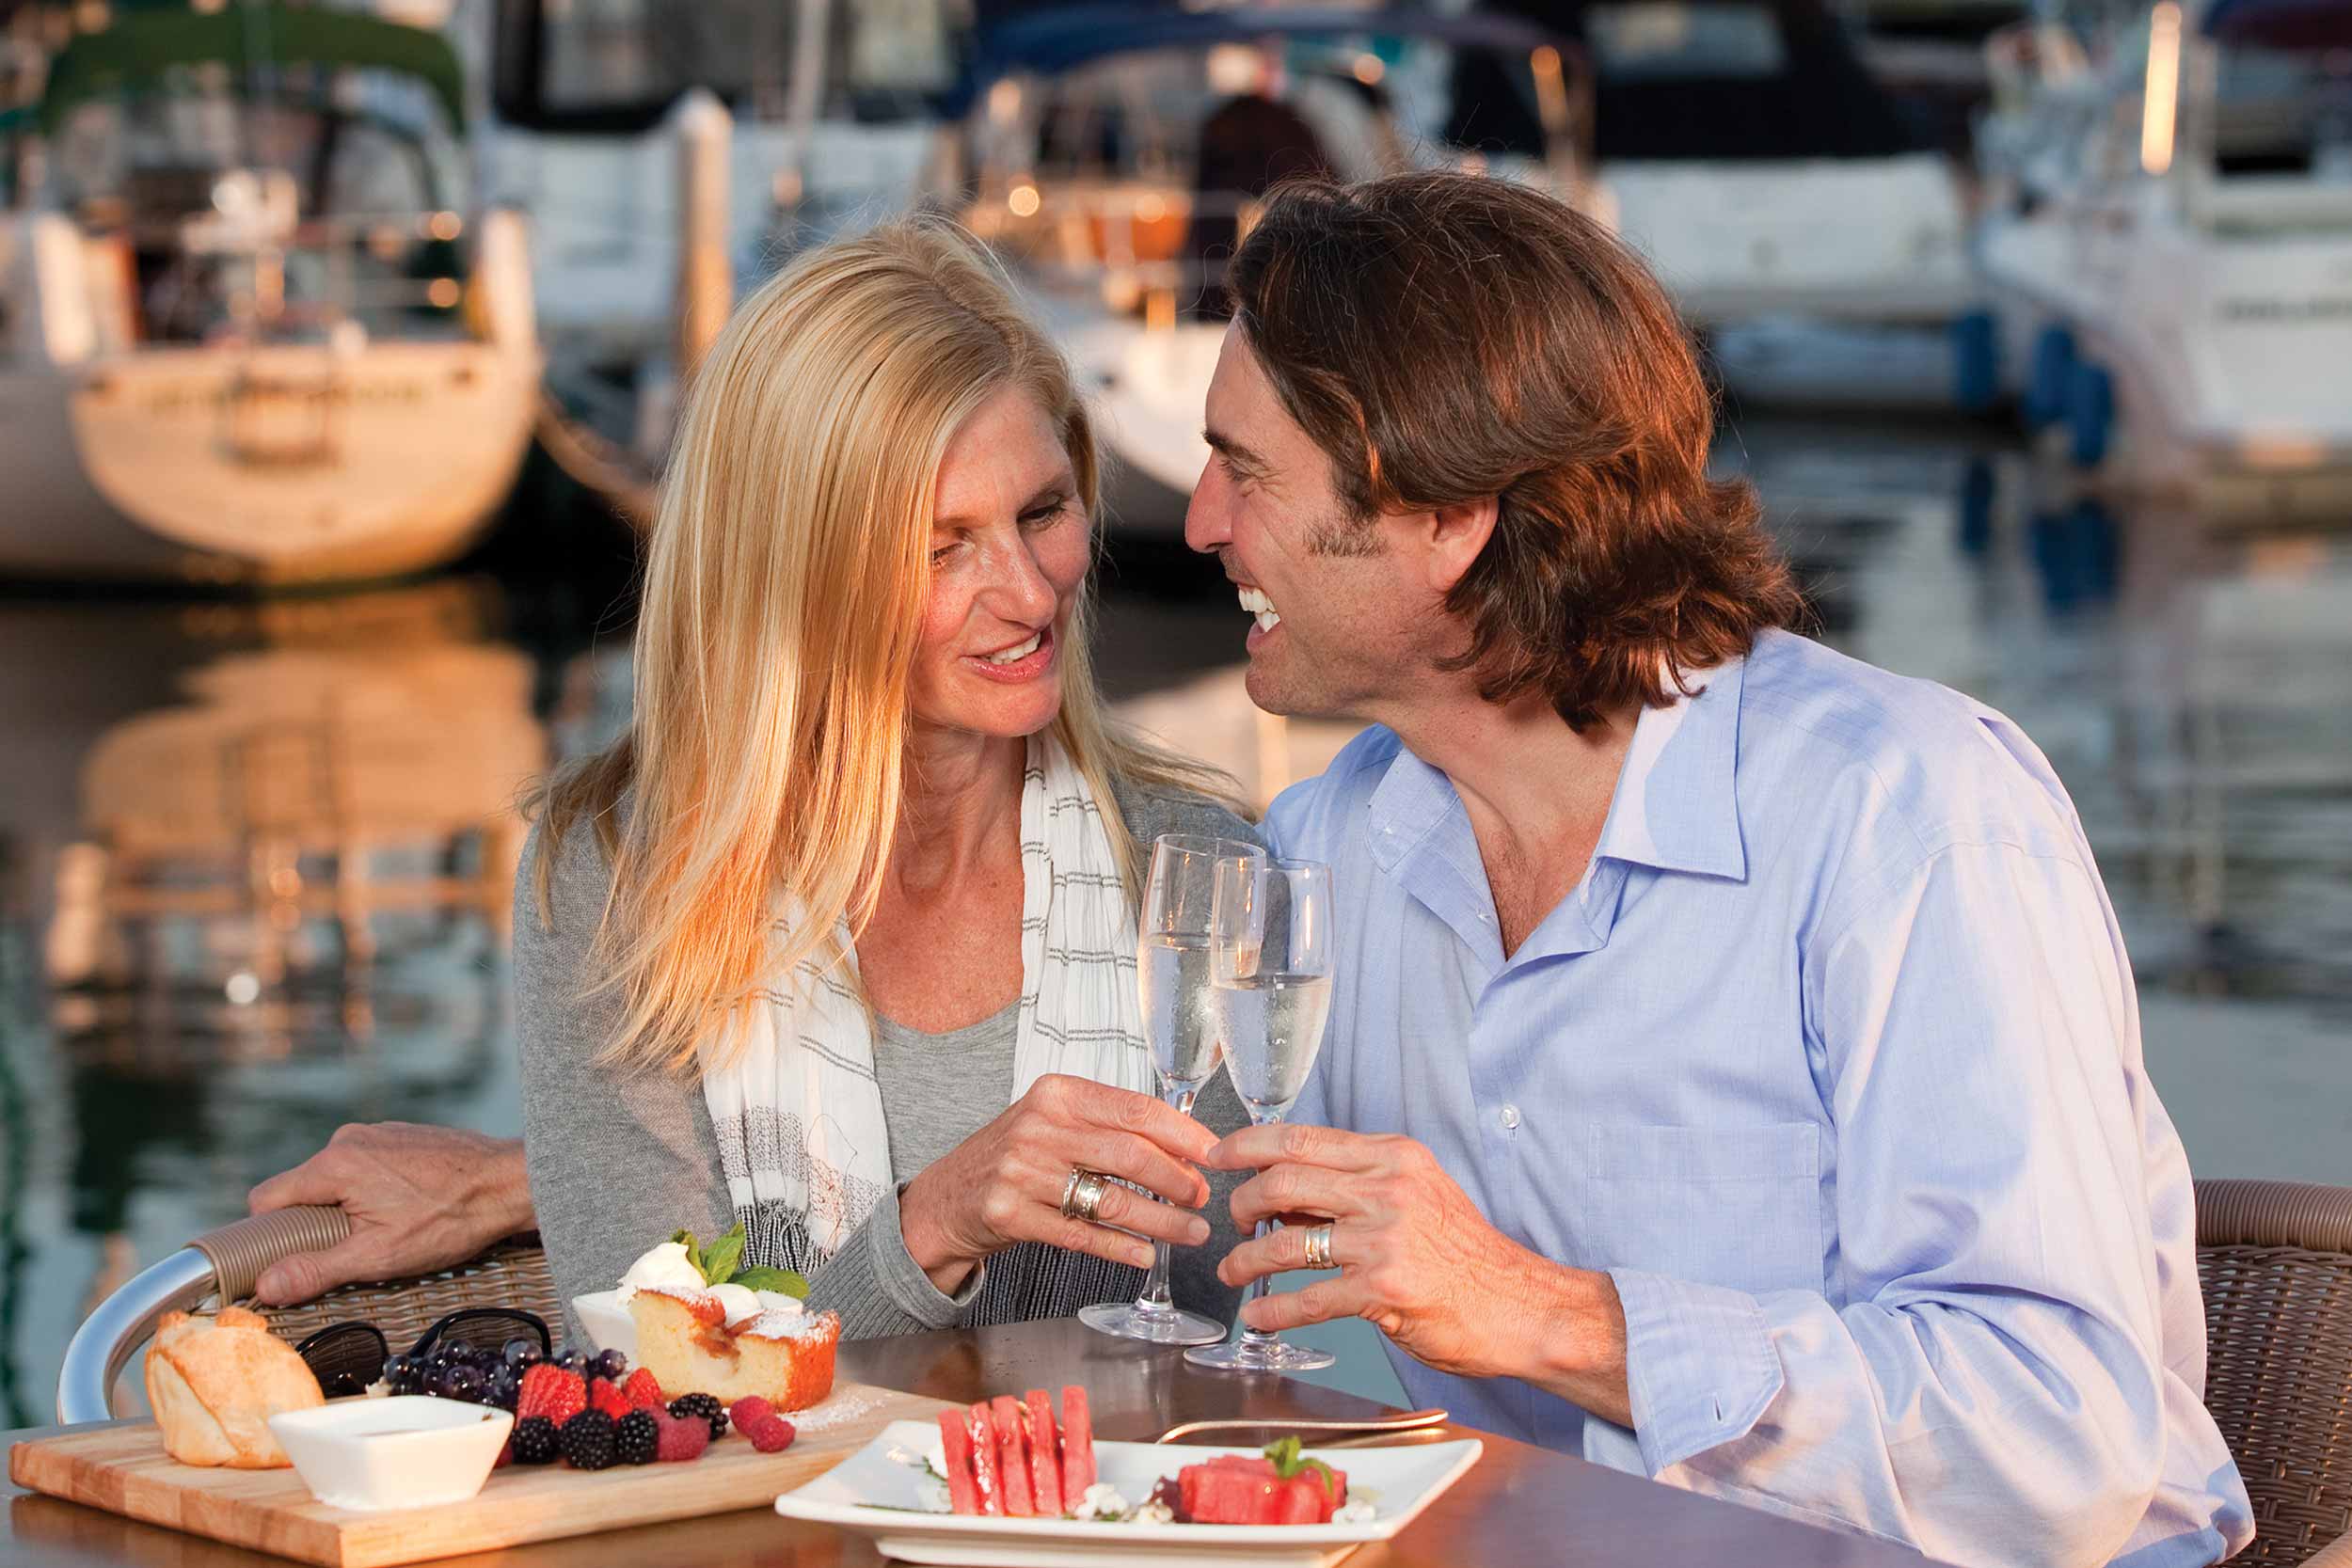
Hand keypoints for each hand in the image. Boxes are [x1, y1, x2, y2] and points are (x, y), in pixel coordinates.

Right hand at [246, 1124, 534, 1303]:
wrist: (512, 1182)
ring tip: (387, 1230)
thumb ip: (317, 1269)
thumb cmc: (451, 1219)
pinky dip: (373, 1191)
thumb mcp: (378, 1256)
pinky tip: (406, 1209)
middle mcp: (351, 1139)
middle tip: (350, 1250)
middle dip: (315, 1224)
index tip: (285, 1257)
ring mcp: (379, 1134)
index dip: (269, 1234)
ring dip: (348, 1208)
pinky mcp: (402, 1137)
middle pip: (302, 1190)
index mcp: (335, 1164)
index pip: (267, 1199)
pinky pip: (366, 1167)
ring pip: (336, 1180)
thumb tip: (265, 1286)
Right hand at [899, 1074, 1216, 1293]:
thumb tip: (1185, 1146)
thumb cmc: (1014, 1159)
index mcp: (1058, 1094)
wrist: (945, 1199)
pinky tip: (1145, 1255)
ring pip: (1111, 1200)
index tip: (1215, 1155)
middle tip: (1203, 1199)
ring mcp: (1021, 1172)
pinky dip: (1120, 1248)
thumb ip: (1107, 1127)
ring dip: (1160, 1221)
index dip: (1184, 1136)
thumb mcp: (1053, 1123)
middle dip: (1178, 1181)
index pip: (1136, 1110)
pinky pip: (1081, 1235)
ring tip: (1191, 1233)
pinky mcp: (1009, 1214)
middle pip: (1131, 1155)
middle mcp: (1038, 1127)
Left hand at [1207, 1122, 1629, 1419]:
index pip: (1301, 1138)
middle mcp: (1387, 1188)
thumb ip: (1355, 1185)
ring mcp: (1385, 1239)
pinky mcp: (1384, 1289)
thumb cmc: (1464, 1254)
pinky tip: (1258, 1315)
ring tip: (1233, 1273)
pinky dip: (1273, 1309)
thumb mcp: (1416, 1193)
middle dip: (1241, 1204)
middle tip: (1231, 1224)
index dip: (1247, 1145)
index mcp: (1392, 1156)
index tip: (1217, 1155)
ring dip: (1246, 1260)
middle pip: (1282, 1182)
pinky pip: (1308, 1298)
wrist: (1520, 1305)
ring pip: (1285, 1240)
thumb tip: (1283, 1191)